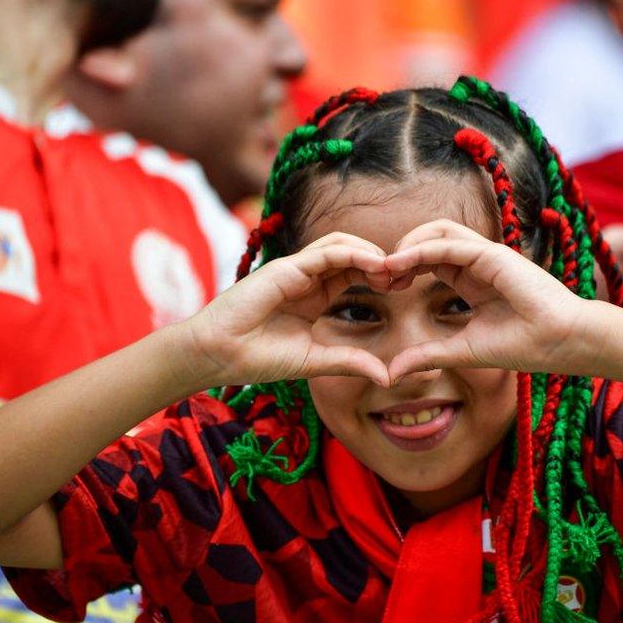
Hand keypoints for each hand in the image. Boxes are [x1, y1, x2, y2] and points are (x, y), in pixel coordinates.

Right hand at [183, 233, 392, 387]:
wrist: (217, 355)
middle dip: (381, 261)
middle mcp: (307, 278)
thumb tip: (388, 377)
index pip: (353, 273)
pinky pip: (326, 252)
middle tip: (406, 276)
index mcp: (315, 296)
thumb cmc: (259, 358)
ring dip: (371, 253)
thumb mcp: (316, 361)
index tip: (404, 289)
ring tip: (393, 270)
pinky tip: (375, 264)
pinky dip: (354, 253)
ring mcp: (296, 270)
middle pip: (352, 254)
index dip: (379, 276)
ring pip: (342, 245)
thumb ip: (350, 362)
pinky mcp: (286, 268)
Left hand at [384, 220, 586, 382]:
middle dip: (400, 252)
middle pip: (429, 238)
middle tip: (379, 276)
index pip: (429, 259)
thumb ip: (428, 355)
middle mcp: (478, 262)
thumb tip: (392, 372)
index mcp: (472, 279)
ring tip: (386, 267)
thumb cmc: (523, 346)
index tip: (383, 288)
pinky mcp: (494, 255)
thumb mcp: (462, 351)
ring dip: (407, 244)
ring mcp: (487, 255)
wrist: (562, 343)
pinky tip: (400, 264)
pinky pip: (450, 244)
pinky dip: (421, 250)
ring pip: (438, 232)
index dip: (404, 268)